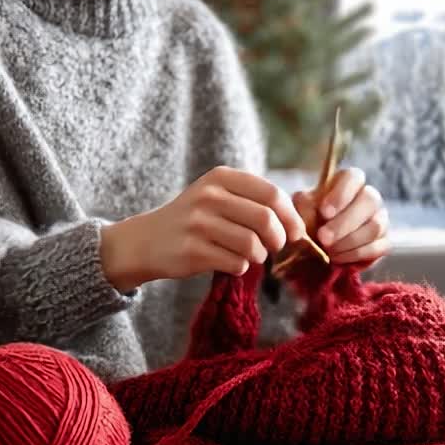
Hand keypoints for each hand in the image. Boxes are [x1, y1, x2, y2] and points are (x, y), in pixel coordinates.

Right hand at [101, 166, 307, 290]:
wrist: (146, 241)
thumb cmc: (194, 220)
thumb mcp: (218, 196)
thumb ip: (253, 201)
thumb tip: (298, 223)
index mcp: (221, 177)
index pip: (271, 193)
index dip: (291, 216)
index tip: (296, 232)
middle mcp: (209, 196)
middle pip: (265, 219)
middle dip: (278, 239)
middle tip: (274, 247)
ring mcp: (198, 223)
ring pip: (252, 244)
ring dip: (258, 256)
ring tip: (249, 255)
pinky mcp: (192, 251)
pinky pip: (236, 263)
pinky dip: (240, 267)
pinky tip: (229, 262)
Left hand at [293, 167, 389, 267]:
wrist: (318, 247)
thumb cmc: (309, 220)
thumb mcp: (302, 210)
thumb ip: (307, 206)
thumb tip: (319, 214)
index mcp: (348, 182)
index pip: (354, 177)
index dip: (341, 194)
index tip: (324, 213)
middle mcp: (369, 196)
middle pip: (370, 200)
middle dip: (345, 223)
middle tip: (323, 238)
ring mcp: (380, 219)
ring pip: (375, 226)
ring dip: (349, 241)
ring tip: (328, 251)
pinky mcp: (384, 242)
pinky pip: (378, 247)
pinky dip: (356, 255)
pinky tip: (338, 258)